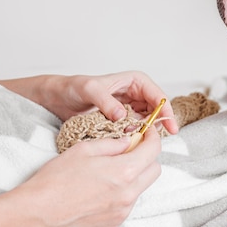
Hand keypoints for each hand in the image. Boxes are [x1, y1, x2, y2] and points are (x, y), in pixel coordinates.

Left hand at [0, 70, 178, 134]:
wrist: (57, 98)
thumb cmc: (73, 87)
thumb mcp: (89, 90)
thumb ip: (106, 101)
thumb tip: (123, 116)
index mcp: (134, 81)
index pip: (157, 95)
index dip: (166, 110)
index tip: (169, 125)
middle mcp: (135, 94)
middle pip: (156, 111)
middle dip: (159, 124)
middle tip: (160, 139)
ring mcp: (129, 109)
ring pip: (146, 123)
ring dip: (146, 133)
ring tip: (140, 143)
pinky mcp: (121, 122)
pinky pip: (133, 131)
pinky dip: (133, 138)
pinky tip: (129, 145)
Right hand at [9, 126, 162, 226]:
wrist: (38, 213)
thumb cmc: (56, 179)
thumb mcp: (85, 149)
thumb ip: (113, 143)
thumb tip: (129, 140)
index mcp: (123, 171)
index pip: (154, 150)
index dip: (153, 136)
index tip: (146, 131)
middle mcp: (128, 194)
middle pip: (155, 170)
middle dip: (147, 156)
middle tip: (130, 148)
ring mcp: (123, 210)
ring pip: (142, 186)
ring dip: (135, 174)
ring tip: (111, 168)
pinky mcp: (115, 222)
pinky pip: (129, 201)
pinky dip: (124, 190)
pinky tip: (103, 186)